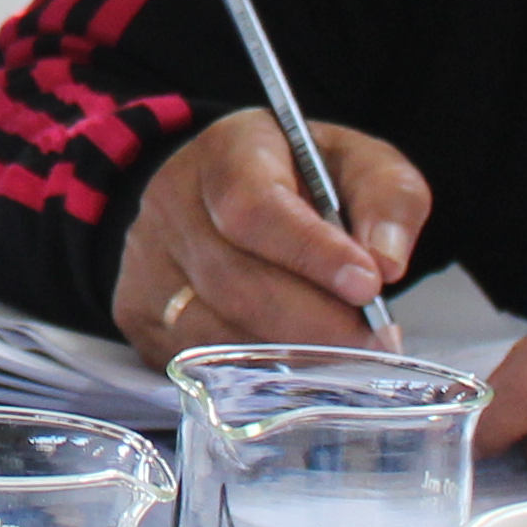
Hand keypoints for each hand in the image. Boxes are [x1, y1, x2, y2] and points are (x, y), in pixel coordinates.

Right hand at [111, 112, 431, 365]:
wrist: (220, 186)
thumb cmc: (297, 177)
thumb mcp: (353, 162)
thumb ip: (385, 197)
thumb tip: (387, 261)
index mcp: (226, 154)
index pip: (255, 208)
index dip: (312, 253)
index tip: (370, 286)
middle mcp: (171, 205)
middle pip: (236, 282)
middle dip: (316, 323)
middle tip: (375, 342)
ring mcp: (147, 263)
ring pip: (215, 331)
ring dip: (290, 354)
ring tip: (344, 353)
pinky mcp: (139, 313)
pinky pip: (197, 360)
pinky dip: (254, 372)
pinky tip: (296, 362)